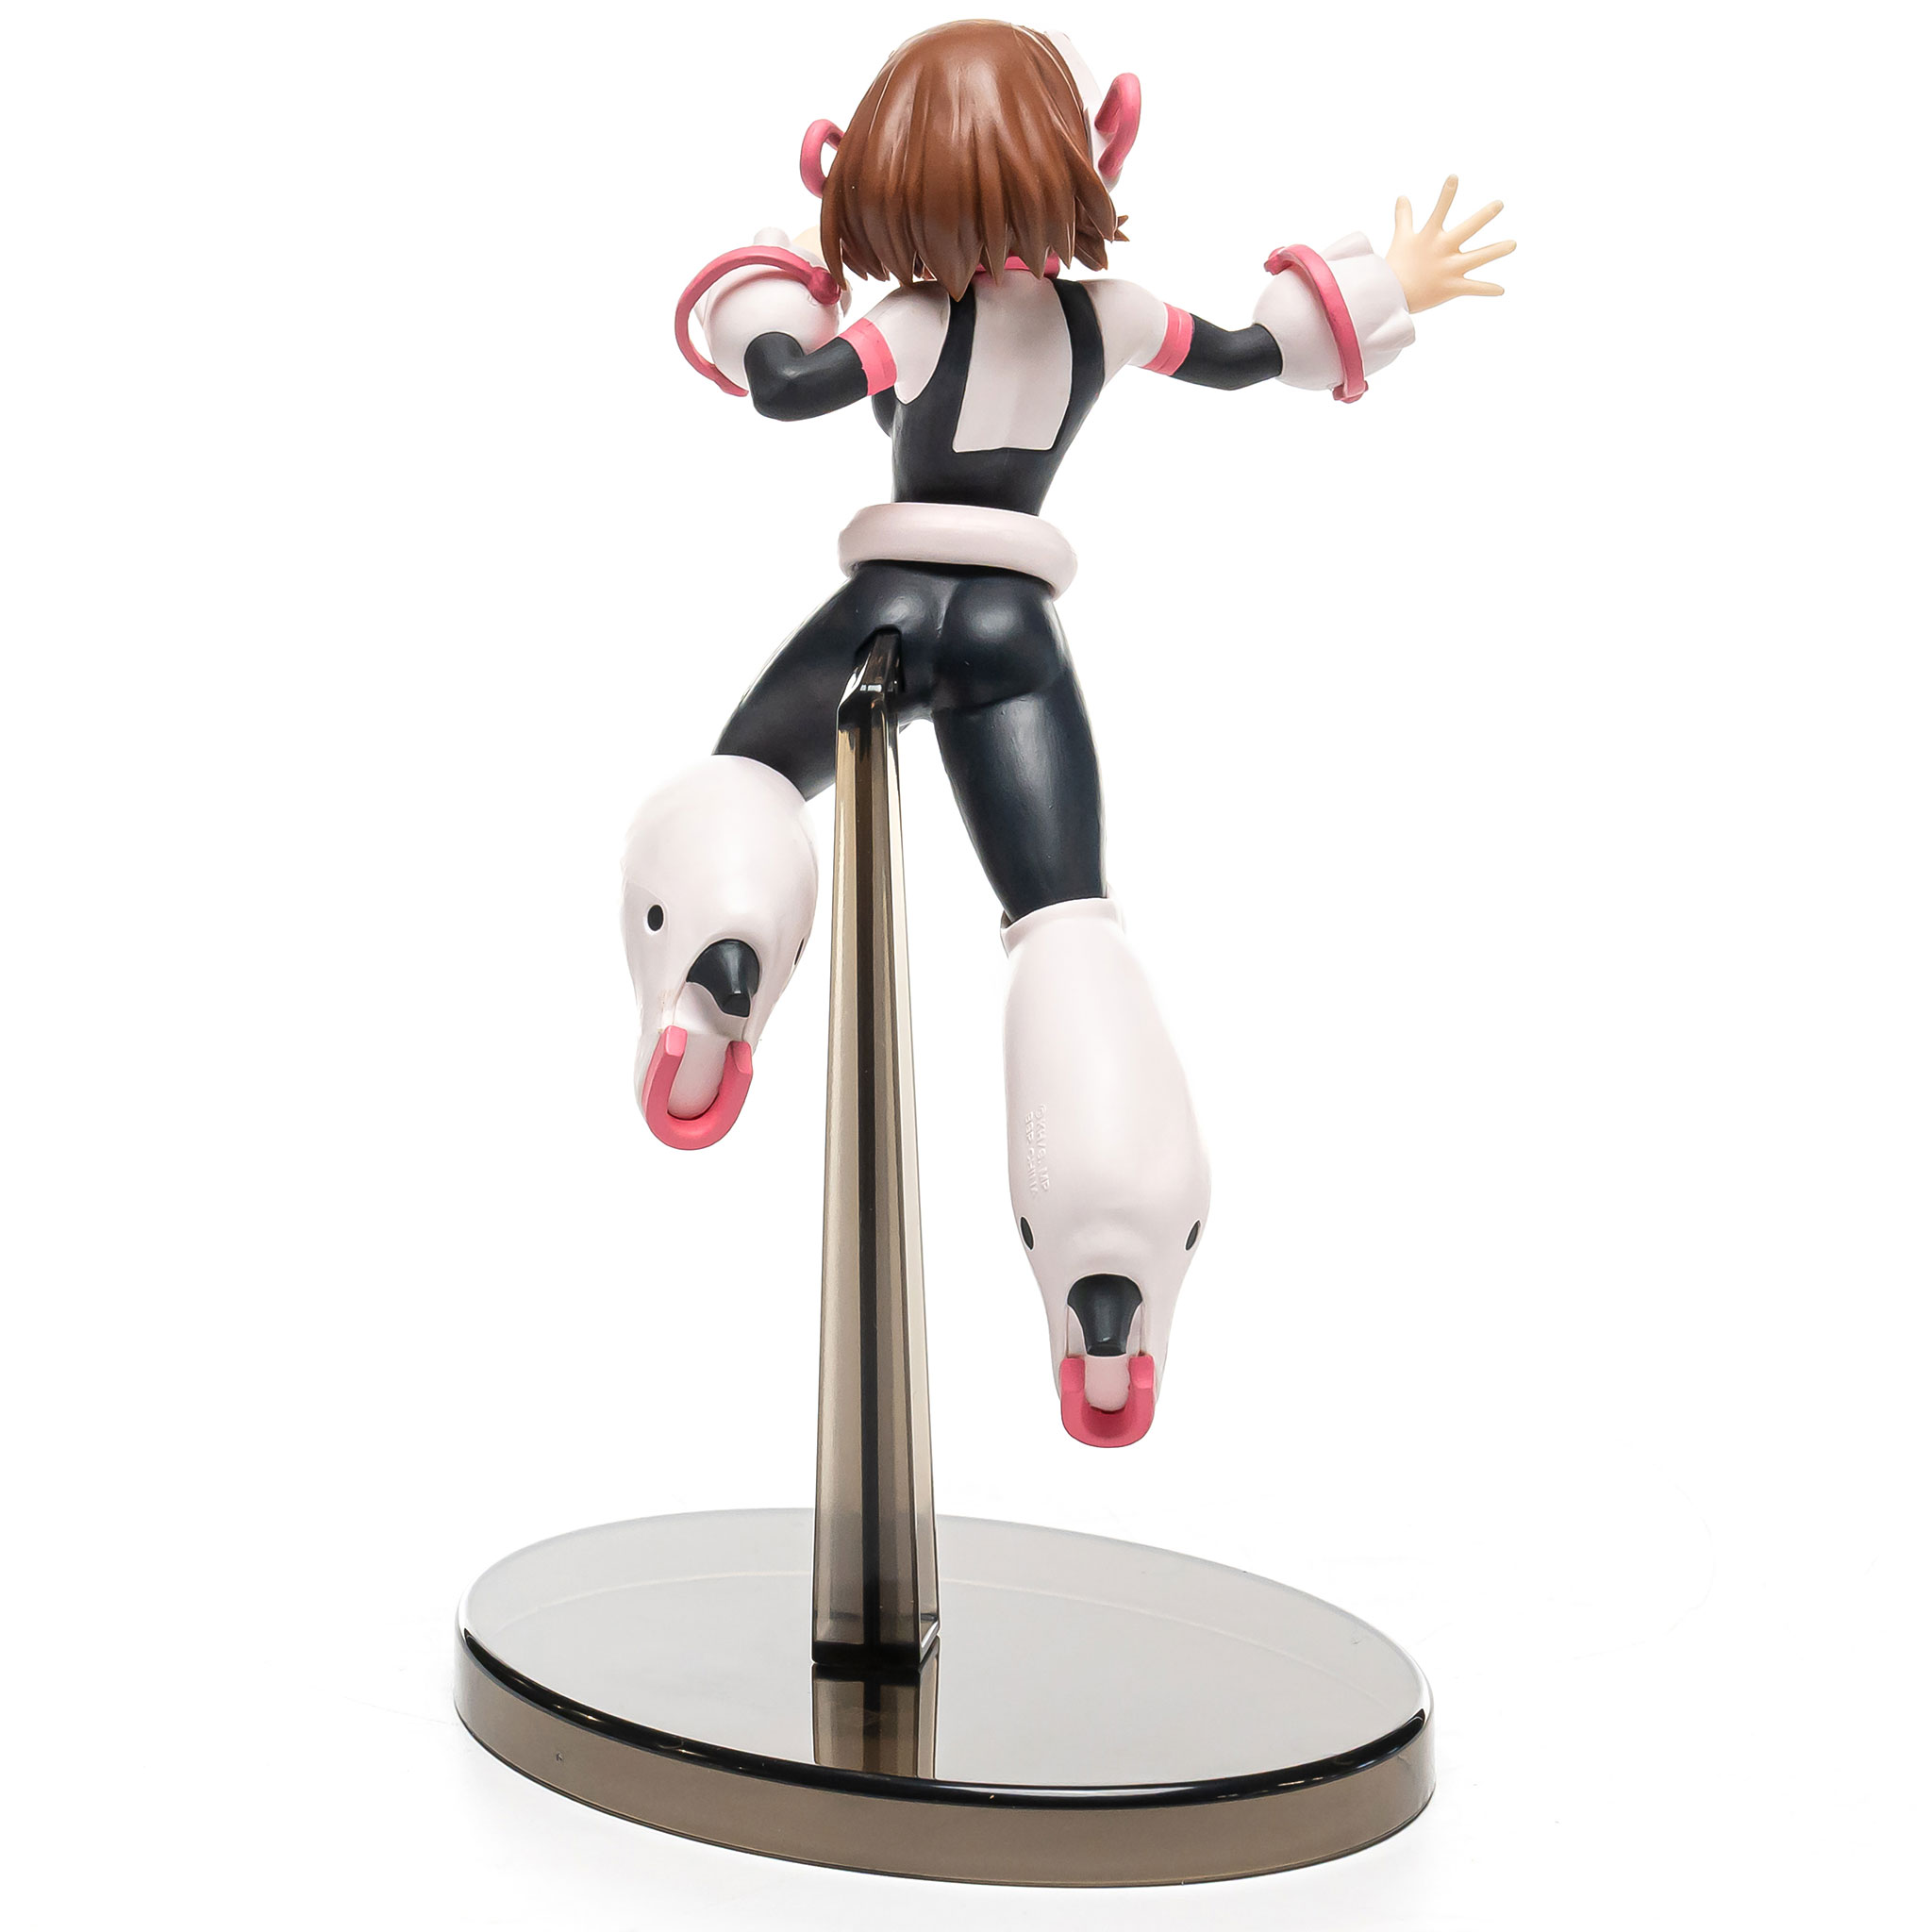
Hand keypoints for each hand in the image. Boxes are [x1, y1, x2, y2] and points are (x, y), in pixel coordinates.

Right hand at [1386, 177, 1514, 312]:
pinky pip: (1473, 288)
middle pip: (1467, 229)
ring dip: (1497, 250)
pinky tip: (1501, 290)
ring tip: (1513, 244)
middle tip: (1499, 204)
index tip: (1454, 176)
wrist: (1390, 297)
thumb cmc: (1396, 265)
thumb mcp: (1401, 238)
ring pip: (1478, 258)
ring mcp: (1448, 269)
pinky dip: (1487, 289)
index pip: (1439, 210)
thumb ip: (1404, 217)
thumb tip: (1402, 196)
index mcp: (1430, 236)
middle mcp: (1442, 250)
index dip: (1446, 193)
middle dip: (1484, 216)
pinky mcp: (1451, 287)